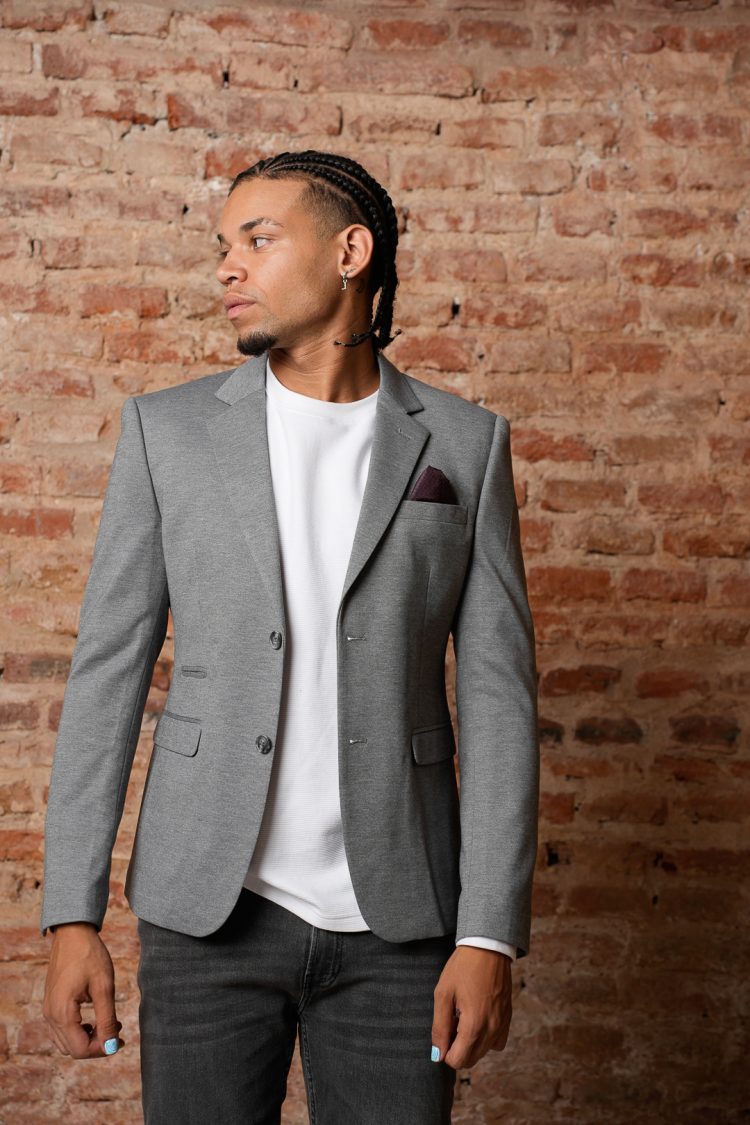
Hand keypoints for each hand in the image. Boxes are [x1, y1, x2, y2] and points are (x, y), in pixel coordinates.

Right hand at [43, 923, 124, 1058]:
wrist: (72, 933)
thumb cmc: (89, 955)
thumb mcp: (104, 986)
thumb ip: (107, 1018)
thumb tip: (112, 1045)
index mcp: (62, 1013)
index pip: (80, 1050)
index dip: (102, 1050)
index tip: (121, 1040)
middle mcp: (50, 1015)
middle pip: (72, 1049)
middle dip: (96, 1045)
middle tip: (117, 1030)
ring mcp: (48, 1010)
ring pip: (66, 1042)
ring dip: (88, 1039)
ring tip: (109, 1023)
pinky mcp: (51, 1004)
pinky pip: (62, 1030)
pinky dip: (79, 1031)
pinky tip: (95, 1017)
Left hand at [431, 945, 511, 1069]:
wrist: (488, 947)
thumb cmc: (463, 968)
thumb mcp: (443, 994)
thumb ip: (440, 1027)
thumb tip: (438, 1054)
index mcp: (475, 1025)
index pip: (458, 1061)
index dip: (445, 1050)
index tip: (443, 1030)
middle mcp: (492, 1029)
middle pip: (470, 1059)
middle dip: (457, 1048)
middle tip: (452, 1021)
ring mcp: (502, 1024)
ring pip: (483, 1052)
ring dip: (471, 1043)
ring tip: (464, 1016)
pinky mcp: (508, 1018)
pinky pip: (497, 1041)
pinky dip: (486, 1038)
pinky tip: (478, 1018)